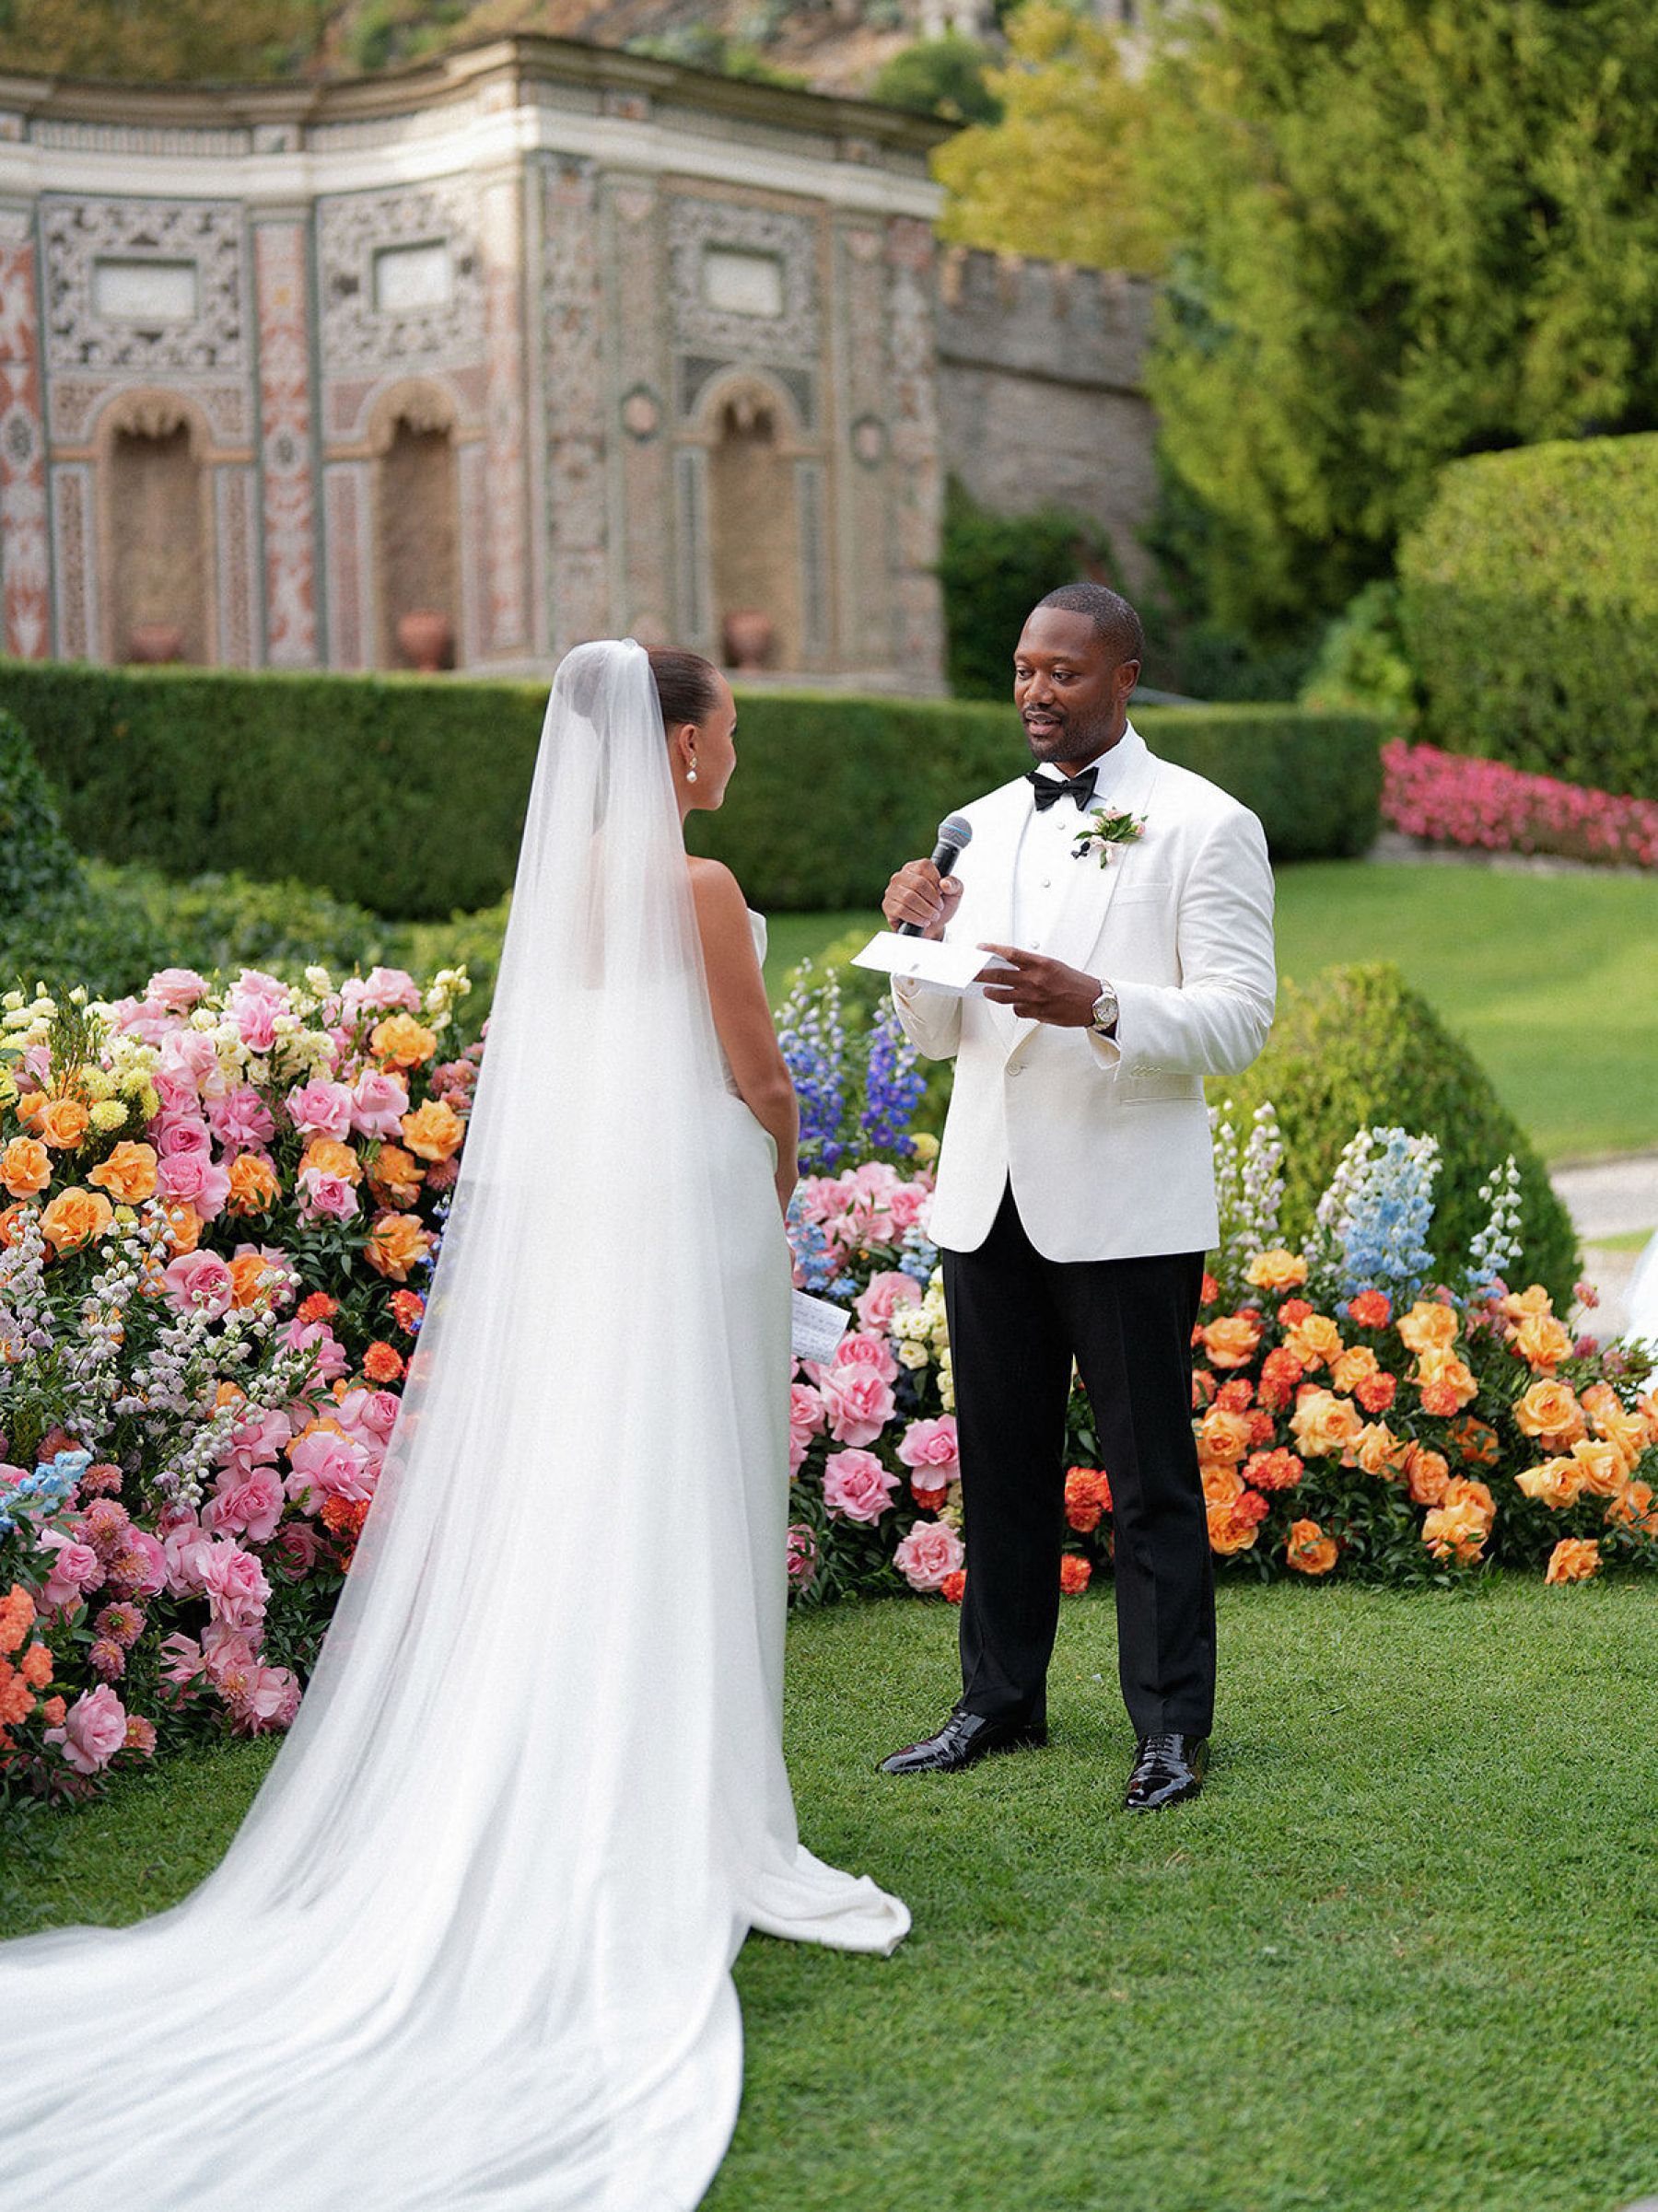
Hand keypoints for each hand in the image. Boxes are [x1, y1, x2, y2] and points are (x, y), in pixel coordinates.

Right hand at [882, 860, 964, 938]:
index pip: (924, 866)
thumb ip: (954, 884)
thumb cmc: (941, 907)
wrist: (932, 928)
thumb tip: (945, 883)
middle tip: (938, 908)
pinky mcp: (887, 905)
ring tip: (932, 916)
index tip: (941, 892)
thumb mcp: (954, 894)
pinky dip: (916, 918)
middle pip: (918, 883)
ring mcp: (892, 890)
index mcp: (916, 868)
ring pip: (909, 898)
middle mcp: (901, 876)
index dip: (936, 881)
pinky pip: (900, 910)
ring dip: (925, 910)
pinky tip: (923, 921)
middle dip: (932, 899)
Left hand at [977, 944, 1101, 1027]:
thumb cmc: (1075, 983)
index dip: (992, 950)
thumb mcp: (1054, 966)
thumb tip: (1010, 965)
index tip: (981, 949)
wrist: (1093, 1002)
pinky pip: (1017, 1010)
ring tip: (987, 991)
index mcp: (1042, 964)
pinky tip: (1018, 1003)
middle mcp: (1036, 980)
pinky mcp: (1036, 1013)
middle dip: (982, 974)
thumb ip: (1032, 966)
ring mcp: (1034, 998)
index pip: (1011, 954)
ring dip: (992, 993)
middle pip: (1000, 975)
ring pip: (1003, 996)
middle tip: (974, 973)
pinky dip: (1015, 1006)